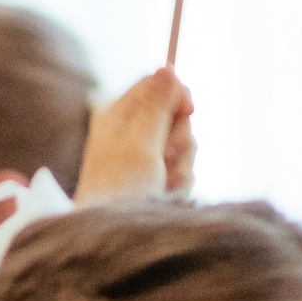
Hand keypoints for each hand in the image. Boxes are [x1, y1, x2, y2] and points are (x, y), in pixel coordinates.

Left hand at [77, 67, 194, 203]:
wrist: (114, 233)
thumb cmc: (119, 186)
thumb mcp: (139, 140)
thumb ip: (156, 104)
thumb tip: (166, 67)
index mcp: (118, 116)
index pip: (156, 85)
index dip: (177, 95)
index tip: (187, 110)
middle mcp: (131, 133)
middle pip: (177, 115)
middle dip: (181, 137)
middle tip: (164, 156)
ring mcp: (145, 158)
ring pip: (185, 144)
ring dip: (181, 164)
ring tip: (161, 182)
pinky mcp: (156, 180)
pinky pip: (184, 170)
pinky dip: (179, 182)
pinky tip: (164, 195)